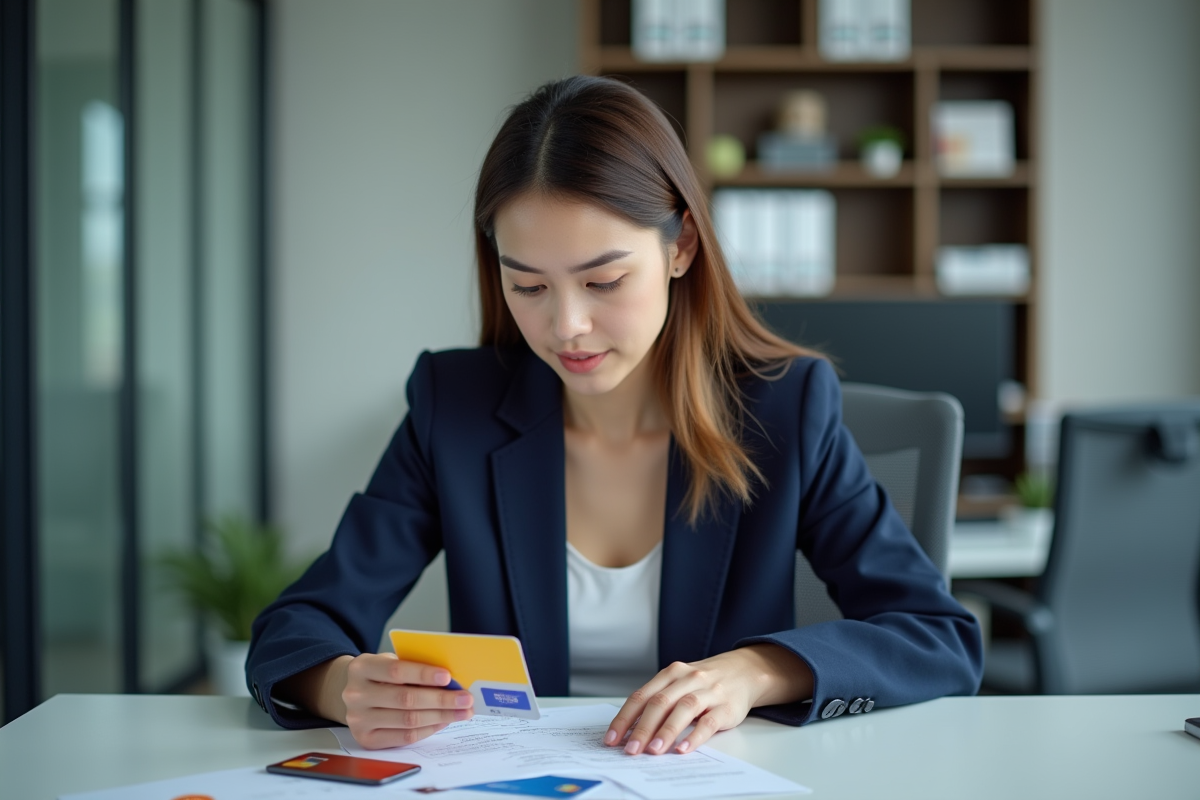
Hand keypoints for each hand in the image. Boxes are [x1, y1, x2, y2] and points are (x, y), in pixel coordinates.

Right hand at [326, 653, 474, 748]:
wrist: (354, 693)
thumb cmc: (381, 674)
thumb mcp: (390, 661)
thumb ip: (412, 667)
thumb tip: (450, 681)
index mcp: (361, 668)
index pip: (396, 671)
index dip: (423, 674)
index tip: (448, 677)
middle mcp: (355, 694)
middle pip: (405, 699)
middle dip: (441, 699)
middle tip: (465, 699)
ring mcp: (358, 719)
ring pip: (408, 720)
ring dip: (441, 716)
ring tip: (461, 712)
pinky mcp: (366, 739)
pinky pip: (404, 737)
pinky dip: (428, 729)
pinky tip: (443, 721)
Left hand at [604, 644, 812, 755]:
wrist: (744, 671)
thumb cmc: (704, 682)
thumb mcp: (679, 683)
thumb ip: (658, 701)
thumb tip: (630, 731)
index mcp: (670, 674)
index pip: (641, 696)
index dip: (624, 718)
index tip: (611, 739)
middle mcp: (688, 679)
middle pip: (660, 702)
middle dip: (642, 728)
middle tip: (630, 750)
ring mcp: (708, 691)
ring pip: (684, 709)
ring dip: (667, 730)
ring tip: (654, 750)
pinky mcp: (727, 707)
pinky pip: (709, 721)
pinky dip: (695, 735)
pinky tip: (683, 748)